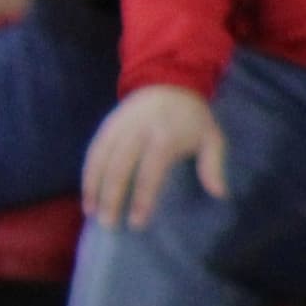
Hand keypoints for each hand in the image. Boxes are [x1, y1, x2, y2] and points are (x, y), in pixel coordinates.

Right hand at [82, 83, 224, 228]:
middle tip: (108, 224)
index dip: (142, 198)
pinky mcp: (106, 126)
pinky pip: (92, 151)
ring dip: (93, 187)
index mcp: (164, 137)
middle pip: (119, 168)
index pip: (150, 171)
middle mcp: (137, 133)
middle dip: (111, 197)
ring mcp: (118, 128)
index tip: (137, 222)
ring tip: (92, 212)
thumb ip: (213, 165)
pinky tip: (87, 192)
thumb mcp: (212, 137)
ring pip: (100, 160)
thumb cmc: (192, 117)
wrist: (168, 81)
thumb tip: (218, 194)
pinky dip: (87, 173)